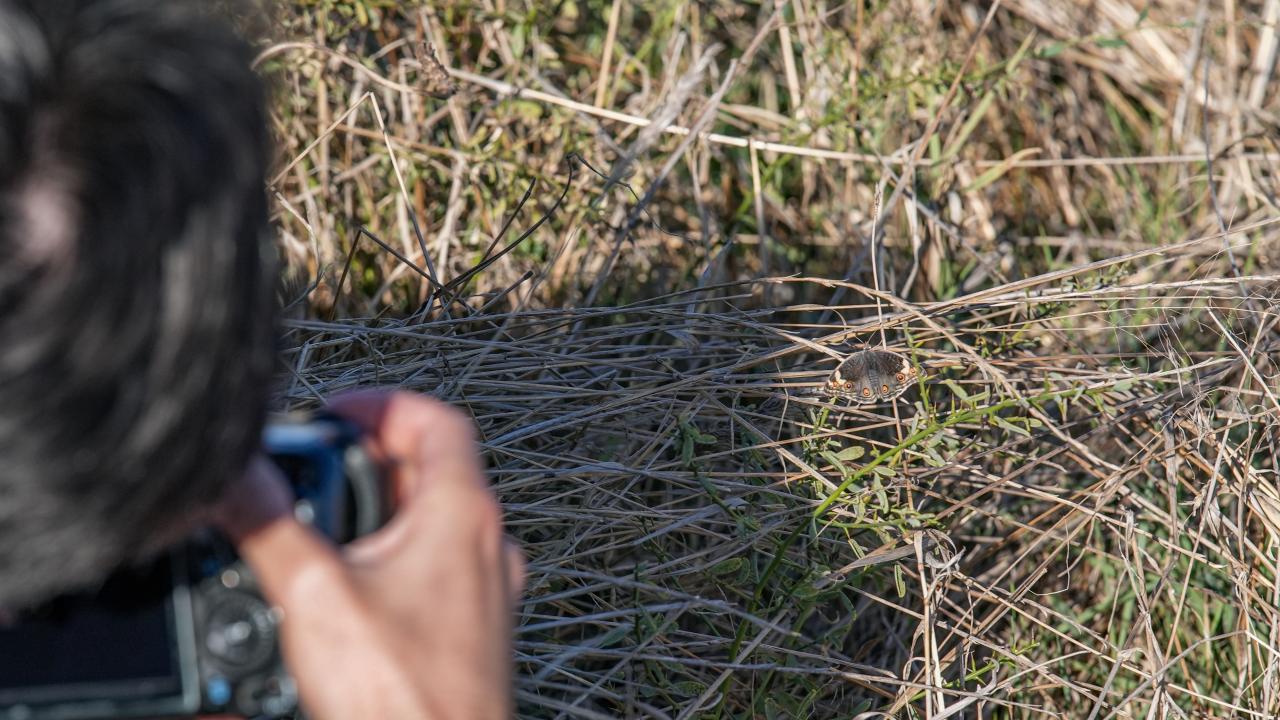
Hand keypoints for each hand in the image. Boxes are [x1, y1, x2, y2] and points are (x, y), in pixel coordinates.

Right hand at [215, 390, 524, 718]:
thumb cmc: (409, 698)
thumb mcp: (316, 595)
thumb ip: (271, 526)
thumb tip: (238, 480)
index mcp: (463, 515)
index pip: (436, 420)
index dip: (383, 404)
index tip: (337, 412)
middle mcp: (485, 546)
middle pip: (428, 471)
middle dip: (364, 465)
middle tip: (315, 474)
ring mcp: (483, 590)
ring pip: (429, 525)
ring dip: (373, 517)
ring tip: (319, 534)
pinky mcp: (469, 630)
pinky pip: (431, 572)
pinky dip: (388, 564)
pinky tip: (343, 594)